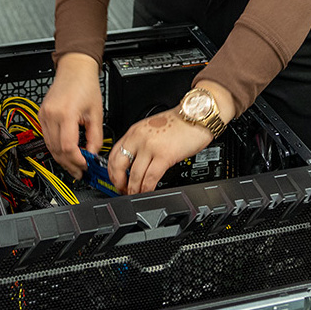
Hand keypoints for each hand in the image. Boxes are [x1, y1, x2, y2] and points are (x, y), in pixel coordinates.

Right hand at [40, 53, 103, 179]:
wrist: (74, 68)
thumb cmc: (85, 85)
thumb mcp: (97, 114)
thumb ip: (95, 138)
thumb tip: (92, 155)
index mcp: (65, 113)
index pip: (67, 147)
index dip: (76, 161)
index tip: (85, 166)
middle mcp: (51, 115)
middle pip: (56, 150)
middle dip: (69, 164)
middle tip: (80, 172)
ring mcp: (43, 115)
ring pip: (49, 146)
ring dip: (61, 158)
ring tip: (74, 165)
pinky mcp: (41, 115)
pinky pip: (47, 137)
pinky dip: (56, 148)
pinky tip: (65, 152)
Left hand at [110, 84, 238, 193]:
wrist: (198, 114)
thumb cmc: (181, 121)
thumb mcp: (153, 127)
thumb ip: (141, 142)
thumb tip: (135, 161)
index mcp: (134, 131)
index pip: (114, 154)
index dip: (112, 171)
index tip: (115, 180)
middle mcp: (139, 138)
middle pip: (118, 165)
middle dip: (118, 182)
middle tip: (122, 190)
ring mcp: (151, 146)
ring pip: (134, 175)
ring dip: (133, 189)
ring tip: (135, 195)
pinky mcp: (165, 155)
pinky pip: (151, 177)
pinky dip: (147, 188)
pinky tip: (148, 192)